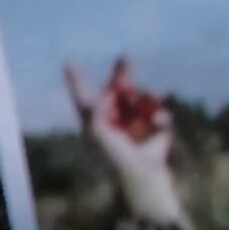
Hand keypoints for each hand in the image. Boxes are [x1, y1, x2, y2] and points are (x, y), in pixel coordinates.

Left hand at [67, 58, 183, 229]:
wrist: (144, 172)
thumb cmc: (115, 157)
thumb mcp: (98, 135)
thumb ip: (93, 114)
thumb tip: (98, 98)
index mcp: (96, 119)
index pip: (84, 96)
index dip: (76, 80)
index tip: (68, 63)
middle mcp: (115, 115)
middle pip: (117, 88)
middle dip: (122, 74)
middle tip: (124, 57)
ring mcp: (136, 118)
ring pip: (141, 95)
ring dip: (145, 100)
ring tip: (150, 110)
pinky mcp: (156, 123)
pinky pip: (159, 108)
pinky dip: (160, 114)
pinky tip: (160, 123)